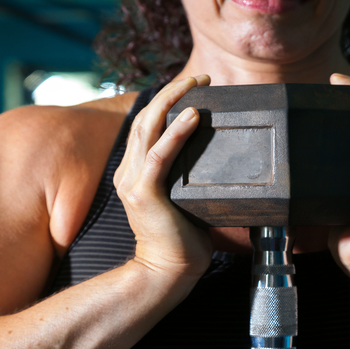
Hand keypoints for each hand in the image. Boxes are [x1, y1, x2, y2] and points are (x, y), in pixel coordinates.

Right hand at [114, 75, 212, 286]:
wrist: (167, 272)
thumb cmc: (182, 240)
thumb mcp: (184, 200)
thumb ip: (190, 179)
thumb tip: (221, 164)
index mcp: (135, 172)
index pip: (147, 126)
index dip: (167, 101)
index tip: (194, 88)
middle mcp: (128, 172)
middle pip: (146, 118)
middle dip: (172, 92)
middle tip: (199, 77)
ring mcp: (133, 181)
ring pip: (150, 127)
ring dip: (174, 100)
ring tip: (196, 83)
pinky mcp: (144, 192)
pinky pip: (161, 155)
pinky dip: (177, 132)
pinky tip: (193, 115)